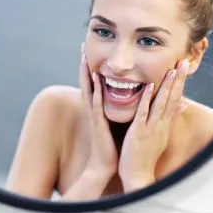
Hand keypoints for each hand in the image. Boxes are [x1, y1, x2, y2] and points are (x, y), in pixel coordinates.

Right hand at [79, 43, 117, 178]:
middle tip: (83, 46)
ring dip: (85, 73)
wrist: (105, 165)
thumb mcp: (115, 123)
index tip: (91, 51)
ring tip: (84, 56)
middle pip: (87, 82)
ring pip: (88, 89)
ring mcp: (94, 115)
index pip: (93, 84)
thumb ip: (119, 109)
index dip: (91, 68)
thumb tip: (129, 98)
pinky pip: (96, 103)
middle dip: (84, 65)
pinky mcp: (98, 123)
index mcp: (98, 108)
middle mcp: (93, 109)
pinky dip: (95, 90)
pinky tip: (95, 78)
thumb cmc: (112, 145)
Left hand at [119, 59, 188, 191]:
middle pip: (172, 98)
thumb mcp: (161, 136)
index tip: (183, 67)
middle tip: (184, 61)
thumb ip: (169, 120)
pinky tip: (148, 86)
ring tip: (173, 69)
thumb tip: (181, 105)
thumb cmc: (145, 156)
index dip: (180, 83)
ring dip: (167, 86)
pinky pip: (143, 113)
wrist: (138, 176)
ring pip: (161, 103)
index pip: (175, 100)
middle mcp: (161, 124)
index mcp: (164, 125)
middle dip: (178, 80)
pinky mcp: (139, 132)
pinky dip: (146, 99)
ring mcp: (151, 128)